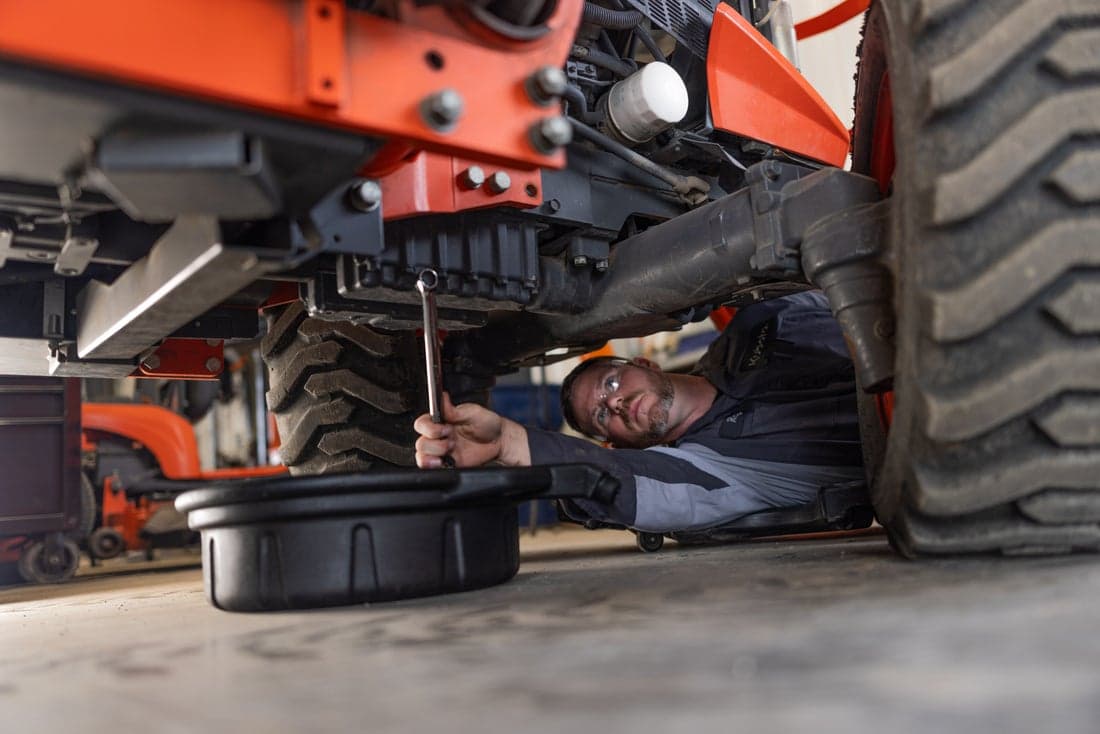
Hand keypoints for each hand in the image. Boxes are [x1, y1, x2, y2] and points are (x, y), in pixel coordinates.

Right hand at [413, 392, 530, 468]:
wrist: (499, 441)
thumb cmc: (487, 424)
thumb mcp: (473, 412)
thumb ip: (454, 410)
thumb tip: (442, 397)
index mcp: (441, 421)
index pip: (422, 424)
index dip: (429, 428)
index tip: (445, 429)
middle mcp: (439, 436)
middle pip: (420, 443)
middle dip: (434, 444)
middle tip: (451, 442)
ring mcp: (442, 451)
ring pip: (422, 456)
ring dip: (433, 455)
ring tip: (450, 451)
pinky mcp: (448, 464)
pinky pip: (432, 468)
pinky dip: (435, 466)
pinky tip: (447, 461)